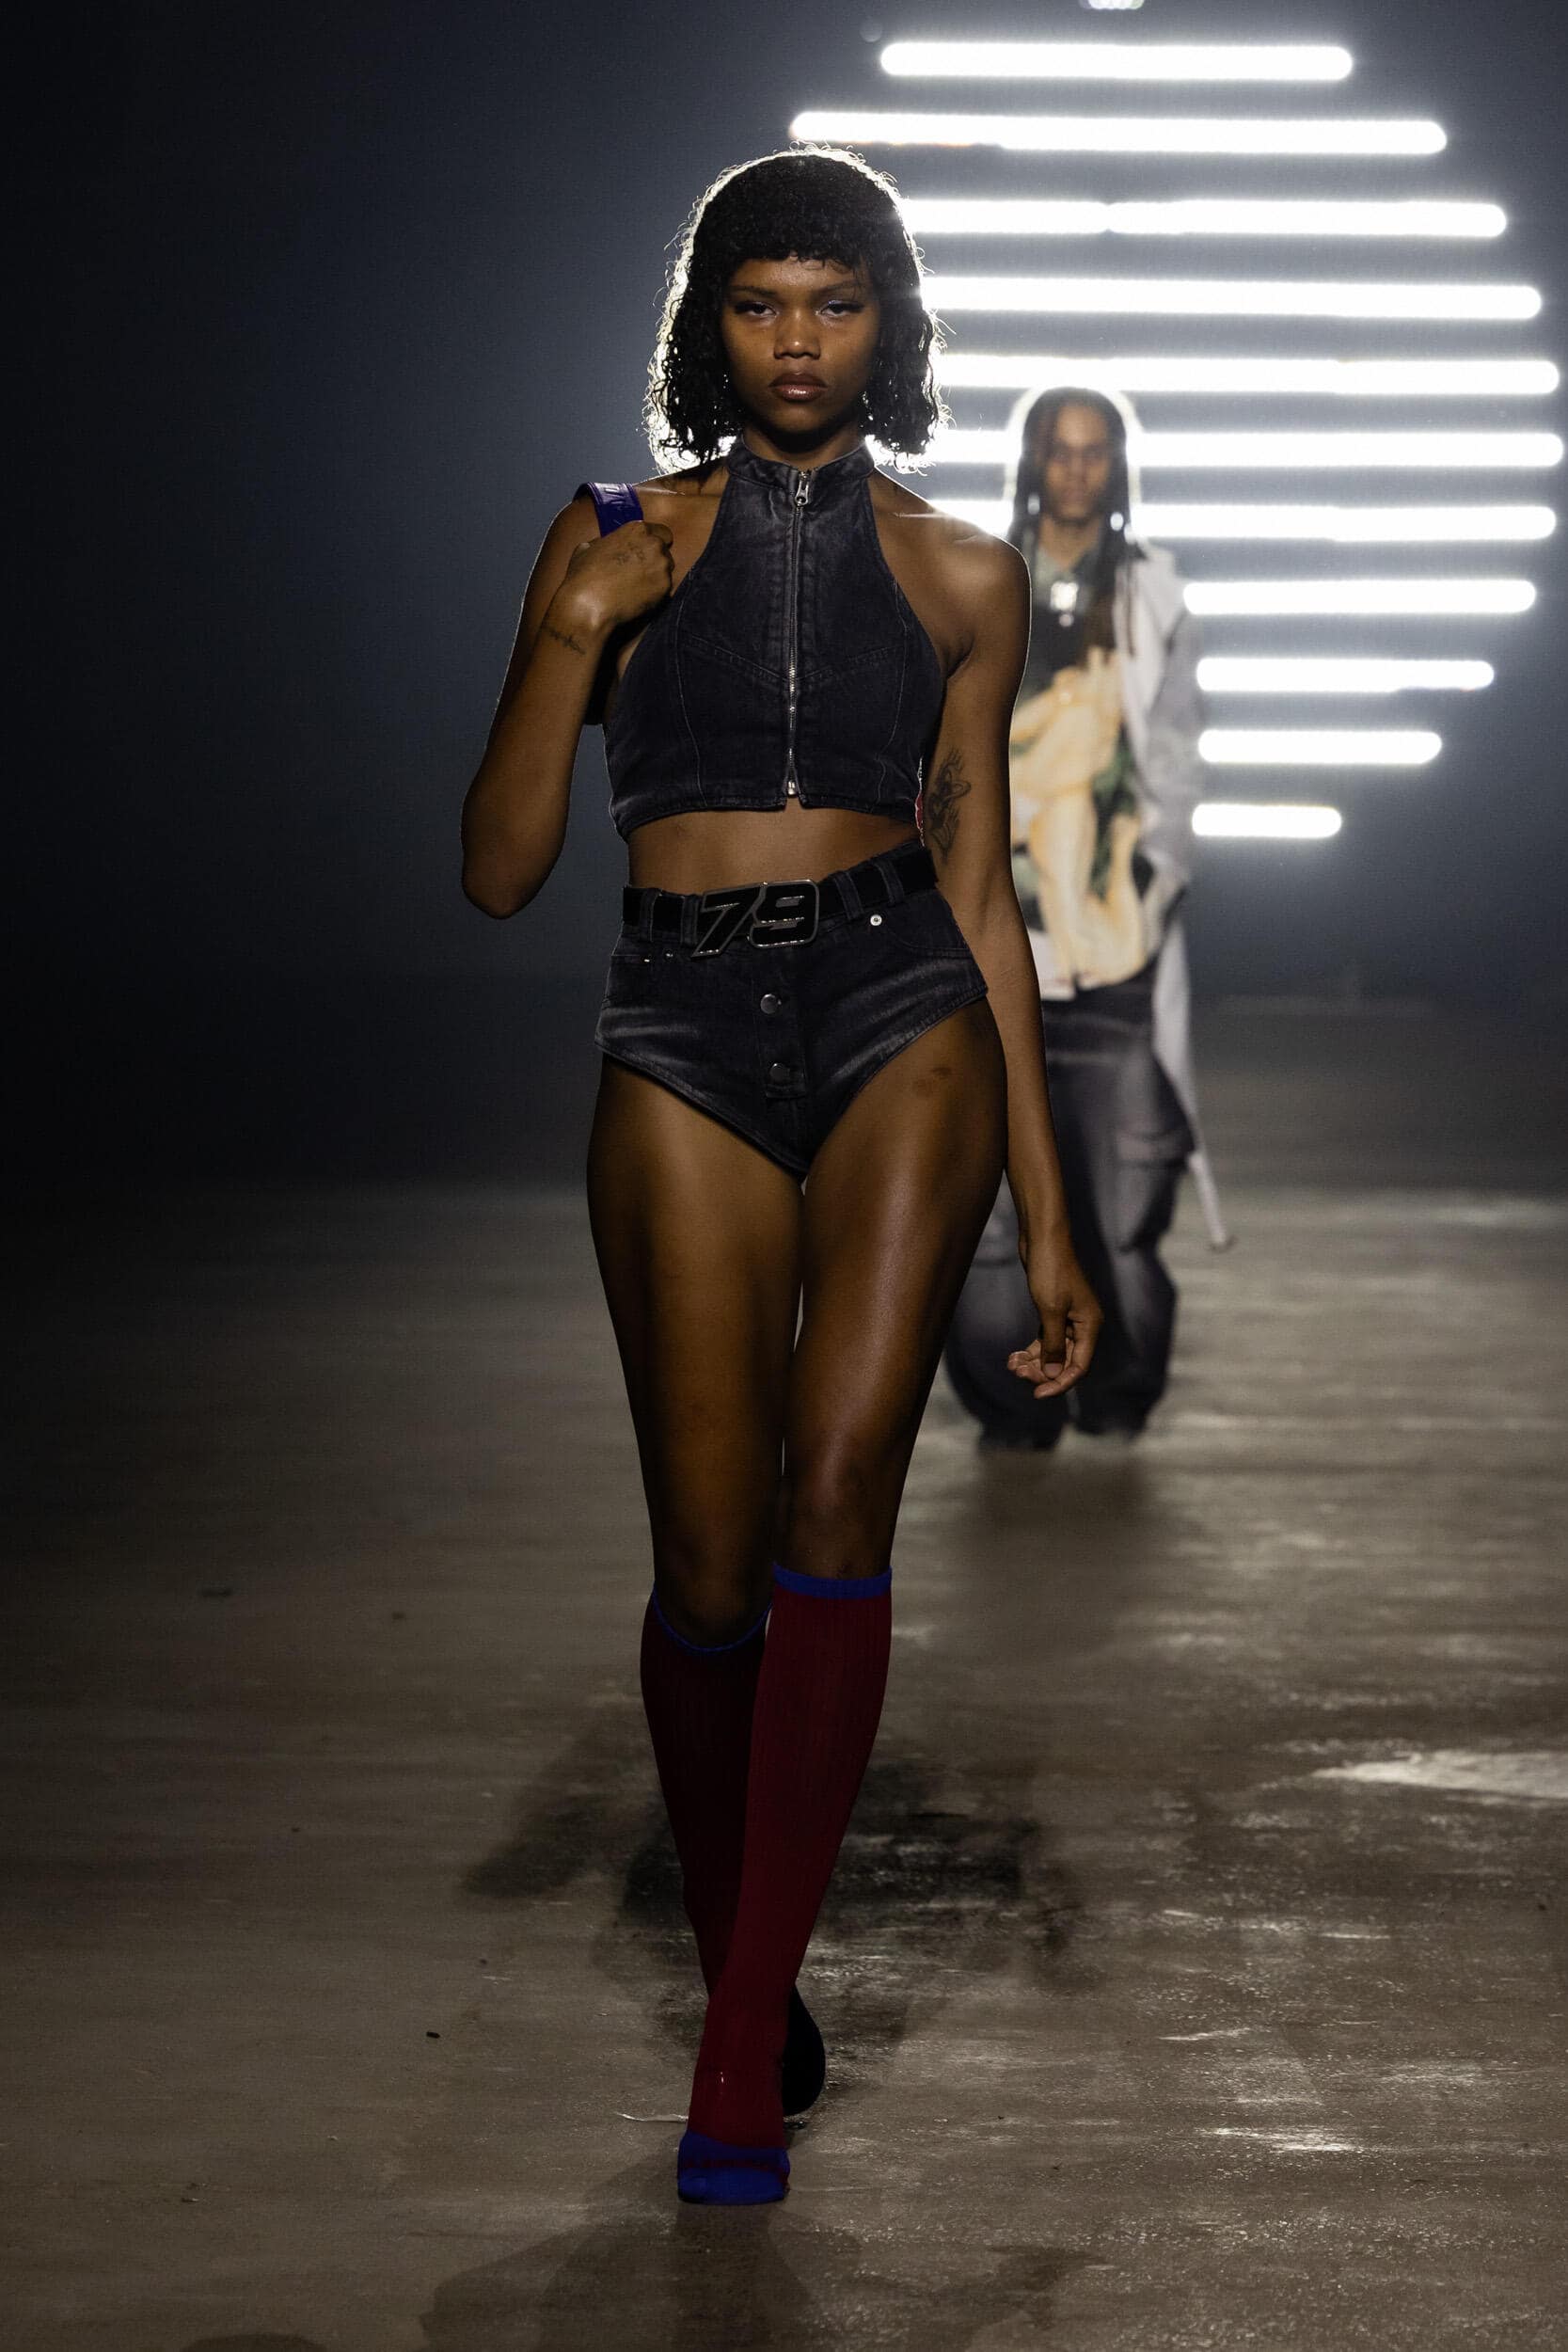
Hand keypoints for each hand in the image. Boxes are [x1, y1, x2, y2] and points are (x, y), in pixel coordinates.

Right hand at [554, 519, 673, 635]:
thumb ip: (604, 543)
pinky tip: (638, 599)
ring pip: (667, 570)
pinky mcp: (665, 587)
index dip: (653, 544)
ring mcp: (662, 565)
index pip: (661, 532)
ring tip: (637, 588)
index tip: (646, 554)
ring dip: (657, 577)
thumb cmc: (584, 576)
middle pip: (665, 551)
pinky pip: (666, 589)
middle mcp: (653, 543)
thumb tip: (604, 545)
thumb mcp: (587, 548)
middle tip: (640, 574)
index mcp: (636, 529)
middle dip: (655, 560)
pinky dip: (656, 594)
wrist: (589, 604)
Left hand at [1007, 1235, 1102, 1398]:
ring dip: (1033, 1362)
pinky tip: (1014, 1357)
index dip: (1059, 1383)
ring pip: (1053, 1352)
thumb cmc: (1050, 1271)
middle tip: (1017, 1373)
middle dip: (1041, 1372)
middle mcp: (1083, 1325)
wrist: (1042, 1239)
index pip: (1079, 1366)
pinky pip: (1045, 1340)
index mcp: (1090, 1326)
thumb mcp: (1050, 1311)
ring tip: (1011, 1365)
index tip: (1036, 1395)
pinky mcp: (1053, 1312)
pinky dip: (1031, 1350)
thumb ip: (1054, 1345)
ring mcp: (1068, 1319)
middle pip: (1065, 1362)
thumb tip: (1055, 1375)